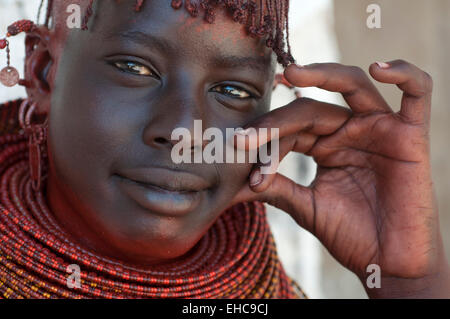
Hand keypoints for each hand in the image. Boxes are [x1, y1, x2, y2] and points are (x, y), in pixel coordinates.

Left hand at [230, 61, 449, 297]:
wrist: (388, 265)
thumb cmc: (351, 236)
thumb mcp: (306, 207)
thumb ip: (276, 188)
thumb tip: (234, 181)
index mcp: (325, 145)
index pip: (290, 131)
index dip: (266, 146)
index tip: (243, 169)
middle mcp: (350, 131)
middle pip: (310, 110)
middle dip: (276, 123)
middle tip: (246, 139)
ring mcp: (380, 129)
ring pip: (352, 87)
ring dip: (324, 74)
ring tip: (292, 74)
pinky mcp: (411, 136)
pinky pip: (417, 95)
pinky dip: (406, 74)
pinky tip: (379, 68)